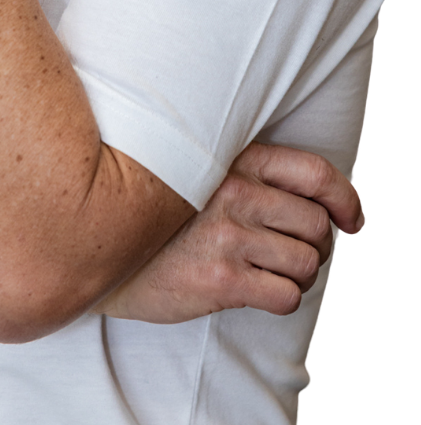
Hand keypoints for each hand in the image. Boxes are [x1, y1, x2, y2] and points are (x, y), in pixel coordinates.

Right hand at [94, 142, 364, 323]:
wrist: (102, 246)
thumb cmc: (159, 213)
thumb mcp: (204, 174)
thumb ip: (254, 177)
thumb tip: (329, 205)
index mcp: (235, 158)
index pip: (315, 172)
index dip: (346, 200)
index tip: (354, 219)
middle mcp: (235, 191)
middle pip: (318, 225)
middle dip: (318, 246)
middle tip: (294, 251)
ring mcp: (227, 234)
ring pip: (308, 263)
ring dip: (300, 275)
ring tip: (272, 271)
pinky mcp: (219, 279)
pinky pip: (286, 296)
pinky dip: (282, 298)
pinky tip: (257, 290)